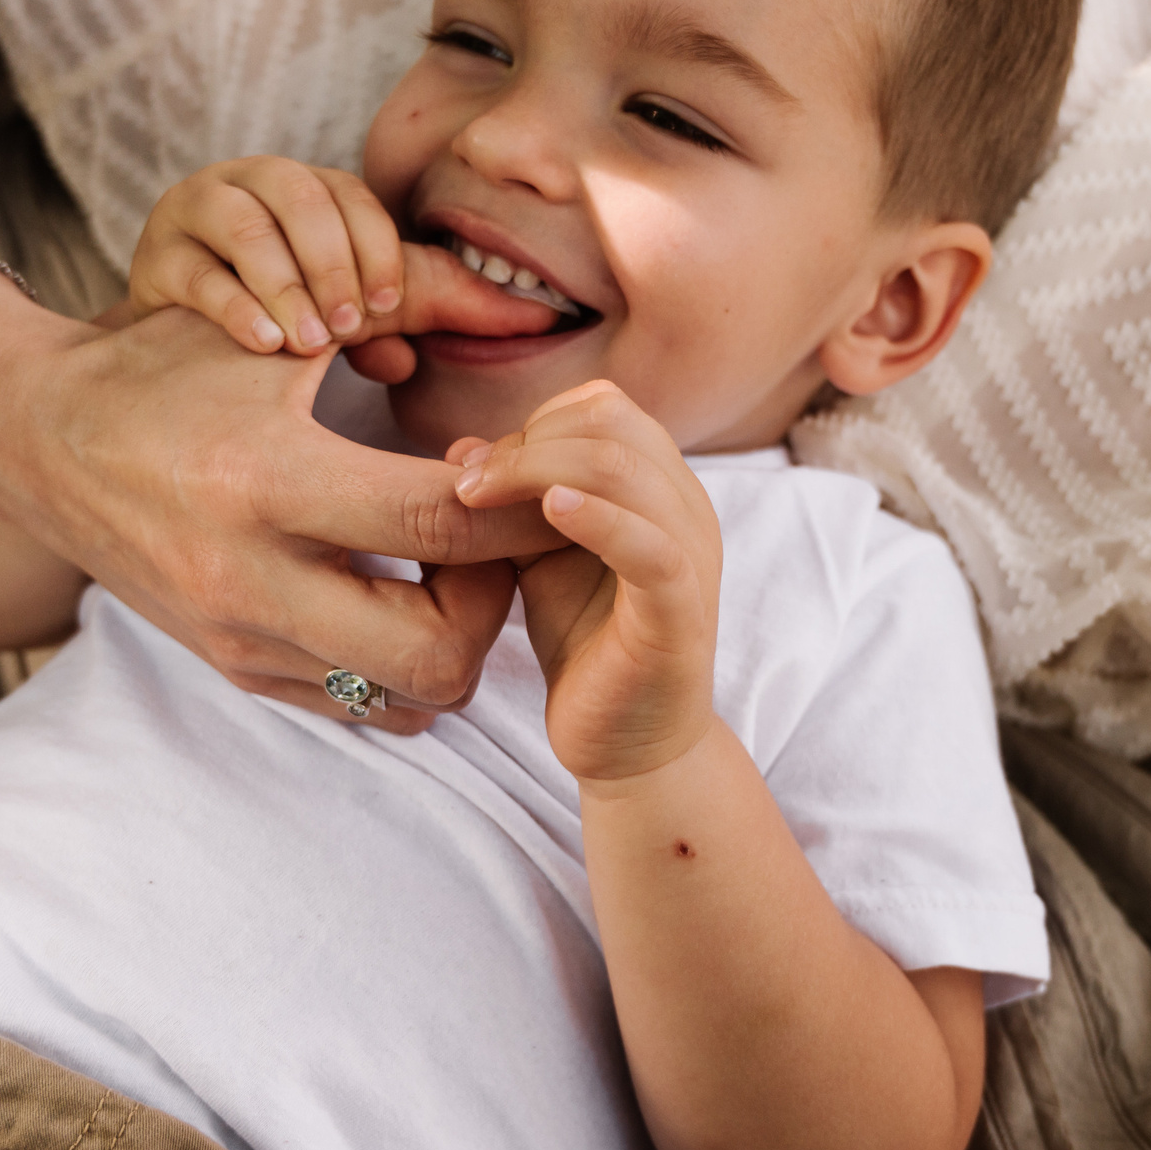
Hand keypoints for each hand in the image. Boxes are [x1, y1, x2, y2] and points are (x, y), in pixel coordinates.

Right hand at [0, 288, 567, 731]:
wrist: (37, 439)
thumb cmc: (165, 370)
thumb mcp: (272, 329)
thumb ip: (389, 327)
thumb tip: (513, 316)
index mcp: (265, 480)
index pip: (439, 525)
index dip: (511, 506)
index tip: (522, 472)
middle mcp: (250, 578)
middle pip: (439, 652)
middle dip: (496, 601)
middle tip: (493, 541)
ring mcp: (241, 638)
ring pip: (408, 699)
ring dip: (457, 643)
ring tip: (453, 571)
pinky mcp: (235, 669)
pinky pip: (362, 708)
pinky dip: (406, 666)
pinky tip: (404, 595)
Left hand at [449, 382, 720, 779]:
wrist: (628, 741)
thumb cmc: (587, 640)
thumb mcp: (538, 554)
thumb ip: (512, 501)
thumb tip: (460, 447)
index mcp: (659, 485)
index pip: (605, 408)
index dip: (534, 422)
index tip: (473, 468)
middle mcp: (686, 508)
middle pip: (613, 423)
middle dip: (528, 441)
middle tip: (465, 482)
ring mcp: (690, 557)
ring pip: (627, 470)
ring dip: (540, 469)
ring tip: (477, 496)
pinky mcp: (679, 612)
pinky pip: (649, 547)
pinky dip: (596, 517)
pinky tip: (548, 511)